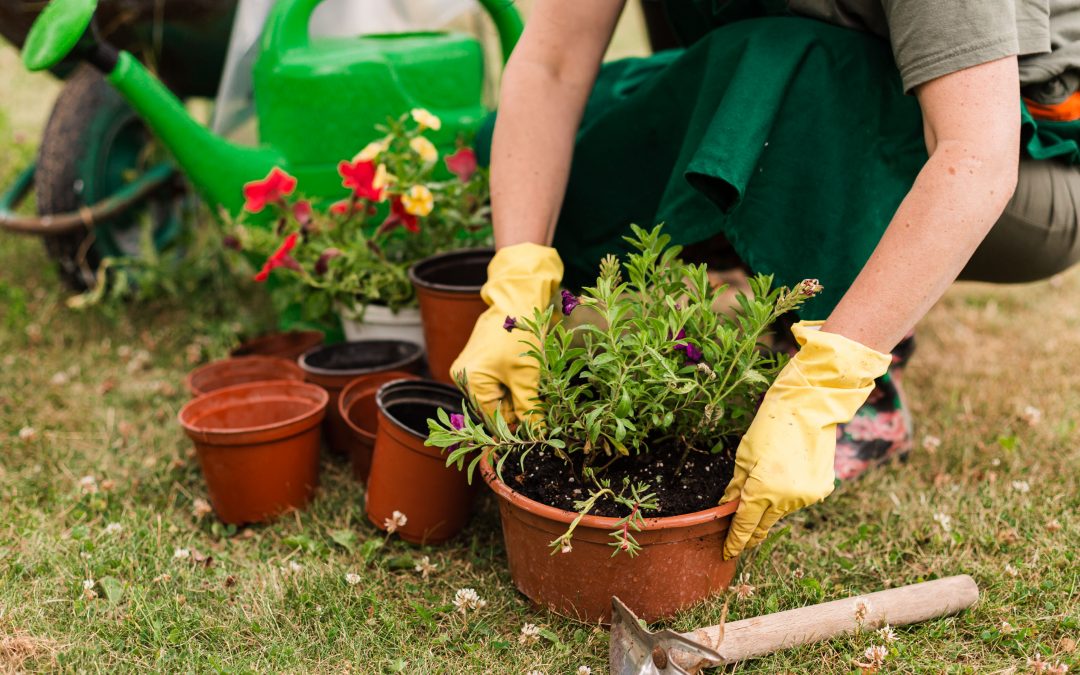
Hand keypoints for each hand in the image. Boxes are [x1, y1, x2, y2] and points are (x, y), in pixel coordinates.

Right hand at [451, 243, 562, 420]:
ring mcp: (466, 367)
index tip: (536, 424)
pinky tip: (520, 371)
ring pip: (494, 395)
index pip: (493, 416)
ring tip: (529, 379)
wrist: (516, 300)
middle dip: (514, 406)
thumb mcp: (527, 375)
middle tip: (536, 397)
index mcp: (469, 380)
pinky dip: (508, 382)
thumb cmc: (520, 336)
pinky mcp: (474, 360)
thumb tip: (536, 434)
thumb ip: (528, 407)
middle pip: (491, 407)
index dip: (516, 422)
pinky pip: (492, 381)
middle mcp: (461, 376)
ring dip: (513, 393)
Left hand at [720, 321, 890, 559]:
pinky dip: (790, 493)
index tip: (728, 552)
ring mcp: (806, 497)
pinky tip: (789, 472)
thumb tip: (727, 507)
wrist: (808, 409)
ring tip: (770, 480)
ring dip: (771, 505)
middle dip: (751, 534)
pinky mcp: (821, 490)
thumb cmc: (770, 427)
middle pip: (763, 525)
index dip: (735, 541)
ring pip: (781, 510)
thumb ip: (736, 487)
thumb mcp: (744, 457)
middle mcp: (786, 500)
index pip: (744, 525)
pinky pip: (799, 498)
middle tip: (741, 540)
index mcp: (762, 491)